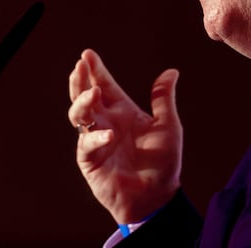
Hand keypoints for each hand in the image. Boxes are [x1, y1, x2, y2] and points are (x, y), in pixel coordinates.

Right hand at [68, 48, 182, 223]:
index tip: (87, 54)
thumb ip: (163, 99)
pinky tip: (109, 134)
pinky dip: (96, 137)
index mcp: (122, 111)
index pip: (104, 85)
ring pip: (78, 115)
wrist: (158, 196)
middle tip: (80, 66)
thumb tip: (171, 71)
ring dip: (82, 102)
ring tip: (93, 92)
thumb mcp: (168, 126)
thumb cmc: (163, 162)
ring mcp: (95, 140)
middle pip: (85, 96)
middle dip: (80, 80)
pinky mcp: (90, 160)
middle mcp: (105, 122)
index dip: (95, 70)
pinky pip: (87, 145)